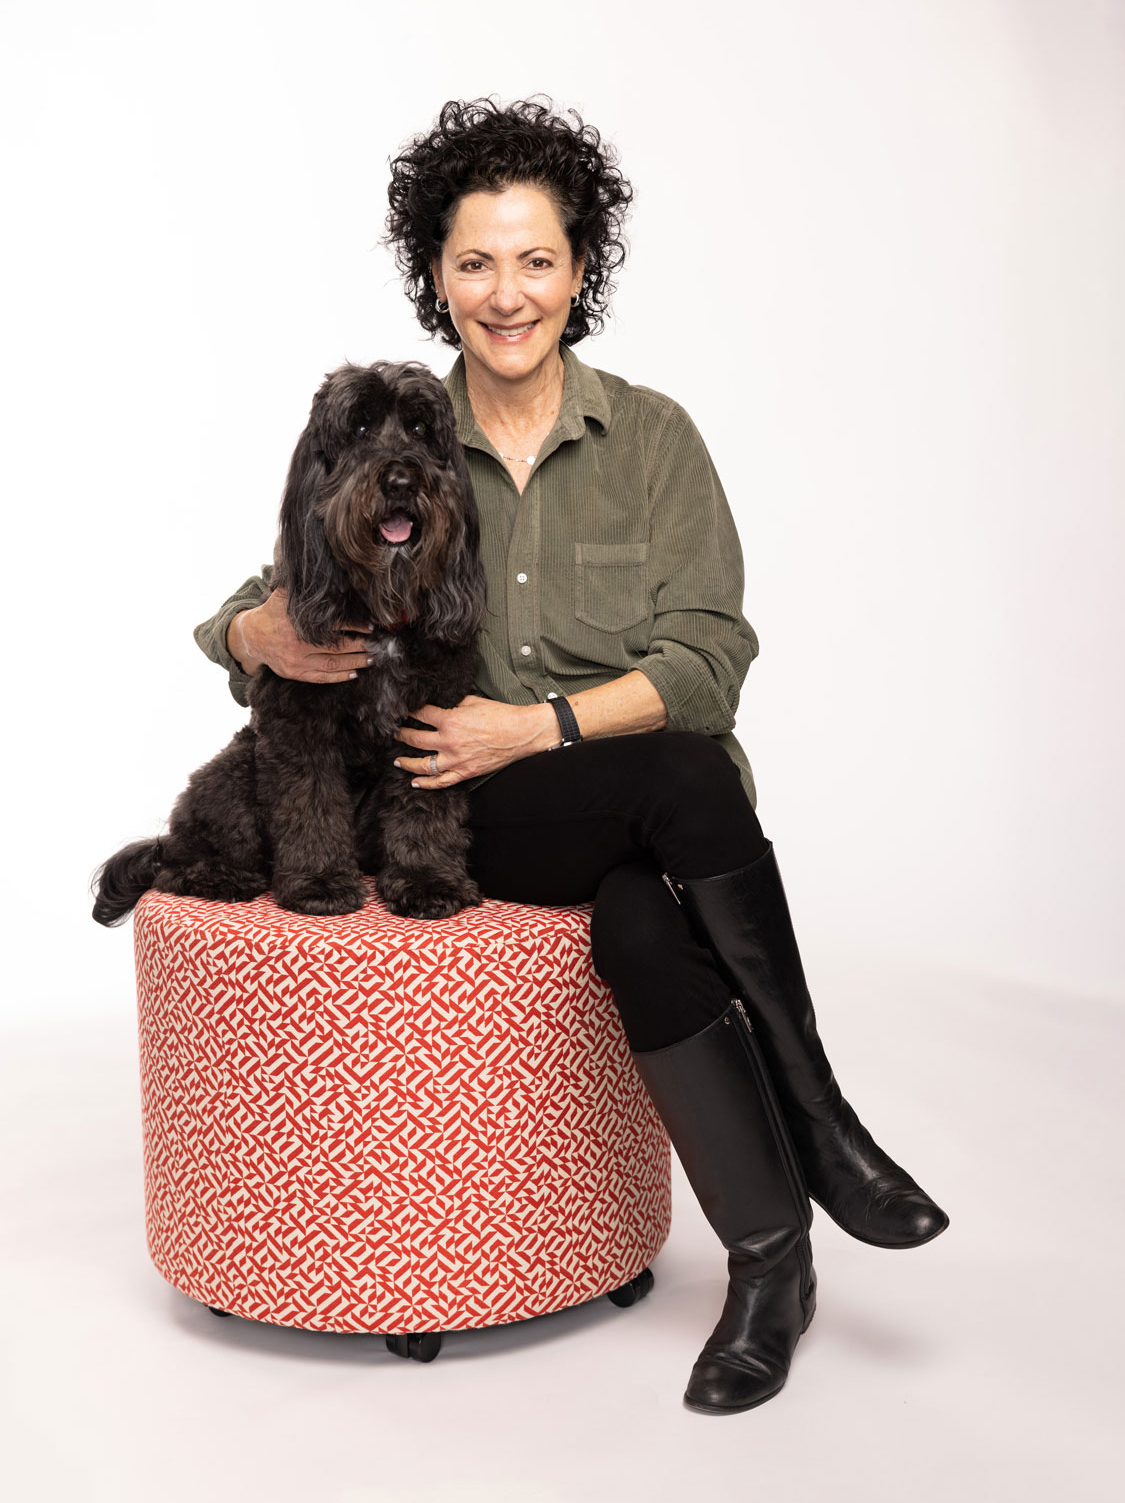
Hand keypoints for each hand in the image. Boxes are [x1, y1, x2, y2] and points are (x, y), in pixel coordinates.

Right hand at [228, 587, 373, 682]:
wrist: (252, 636)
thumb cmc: (272, 613)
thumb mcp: (283, 595)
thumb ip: (301, 586)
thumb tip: (321, 571)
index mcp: (298, 623)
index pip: (334, 625)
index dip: (355, 626)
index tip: (370, 626)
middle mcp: (298, 644)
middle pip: (337, 647)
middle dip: (359, 646)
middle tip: (376, 644)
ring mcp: (296, 661)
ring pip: (332, 664)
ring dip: (354, 662)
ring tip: (370, 659)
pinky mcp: (295, 673)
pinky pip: (320, 677)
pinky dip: (338, 676)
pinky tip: (353, 673)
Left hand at [394, 695, 558, 788]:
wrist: (520, 733)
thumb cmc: (500, 715)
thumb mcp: (473, 701)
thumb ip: (452, 704)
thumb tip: (439, 703)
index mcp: (450, 720)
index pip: (421, 714)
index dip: (408, 711)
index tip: (400, 711)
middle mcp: (448, 741)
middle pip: (415, 738)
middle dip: (400, 734)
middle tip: (392, 733)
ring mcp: (455, 759)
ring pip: (422, 764)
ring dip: (406, 762)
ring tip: (397, 759)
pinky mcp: (464, 772)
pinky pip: (440, 781)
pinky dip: (425, 783)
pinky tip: (414, 782)